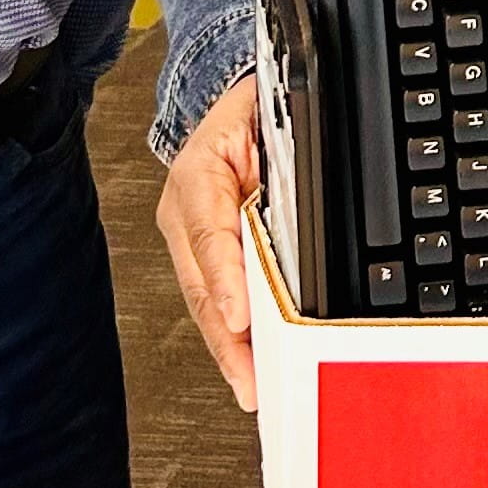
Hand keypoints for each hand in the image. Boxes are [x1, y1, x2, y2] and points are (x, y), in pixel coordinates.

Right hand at [156, 74, 262, 412]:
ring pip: (206, 302)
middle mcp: (185, 211)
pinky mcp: (202, 256)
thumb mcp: (271, 118)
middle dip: (227, 339)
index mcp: (198, 174)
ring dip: (229, 349)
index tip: (238, 318)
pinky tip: (246, 366)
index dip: (226, 280)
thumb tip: (301, 202)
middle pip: (203, 284)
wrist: (242, 100)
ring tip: (251, 386)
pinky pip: (215, 302)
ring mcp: (189, 237)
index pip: (209, 234)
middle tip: (250, 380)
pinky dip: (231, 338)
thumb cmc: (258, 110)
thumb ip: (283, 162)